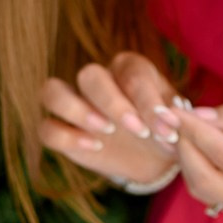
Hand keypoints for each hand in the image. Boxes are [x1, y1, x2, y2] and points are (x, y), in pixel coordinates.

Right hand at [37, 52, 180, 186]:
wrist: (153, 155)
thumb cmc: (164, 129)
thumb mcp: (176, 122)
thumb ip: (174, 119)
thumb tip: (175, 120)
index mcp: (129, 67)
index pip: (132, 75)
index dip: (149, 102)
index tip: (168, 128)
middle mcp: (97, 78)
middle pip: (90, 76)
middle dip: (113, 103)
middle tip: (138, 131)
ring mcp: (73, 102)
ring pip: (52, 92)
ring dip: (77, 110)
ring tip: (106, 131)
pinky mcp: (60, 129)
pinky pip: (47, 128)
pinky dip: (66, 137)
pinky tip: (94, 147)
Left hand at [162, 101, 222, 222]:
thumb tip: (194, 116)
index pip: (220, 153)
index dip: (192, 129)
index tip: (171, 109)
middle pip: (203, 179)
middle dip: (183, 147)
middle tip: (175, 119)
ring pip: (201, 190)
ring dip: (188, 159)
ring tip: (189, 131)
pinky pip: (210, 195)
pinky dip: (200, 170)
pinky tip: (204, 149)